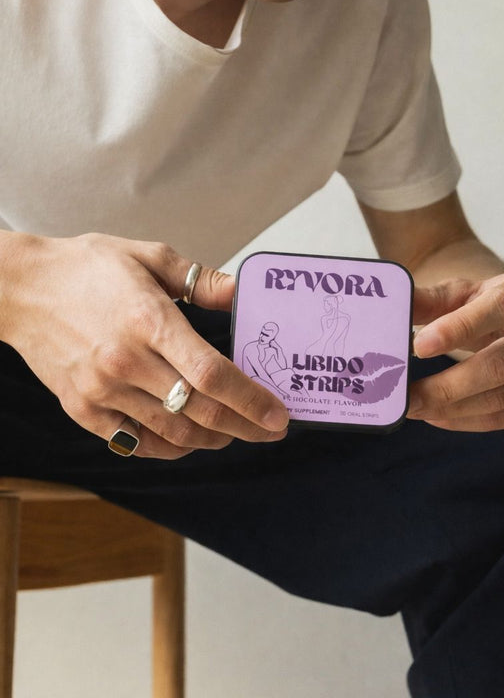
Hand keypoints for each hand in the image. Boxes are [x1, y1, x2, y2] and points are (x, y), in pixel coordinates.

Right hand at [2, 233, 288, 457]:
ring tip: (235, 432)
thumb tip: (242, 294)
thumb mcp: (147, 256)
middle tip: (271, 430)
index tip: (278, 413)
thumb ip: (200, 279)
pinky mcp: (83, 409)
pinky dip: (170, 447)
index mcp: (149, 320)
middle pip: (200, 412)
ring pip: (173, 435)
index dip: (251, 399)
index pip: (212, 373)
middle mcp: (126, 362)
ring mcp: (102, 391)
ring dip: (213, 440)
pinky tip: (189, 438)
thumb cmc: (87, 268)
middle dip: (246, 427)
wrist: (23, 289)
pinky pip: (136, 443)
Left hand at [407, 270, 503, 430]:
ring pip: (502, 397)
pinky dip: (465, 420)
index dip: (460, 327)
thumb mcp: (464, 293)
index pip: (500, 307)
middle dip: (449, 385)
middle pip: (501, 364)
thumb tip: (392, 307)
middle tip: (407, 397)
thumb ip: (430, 300)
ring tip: (412, 407)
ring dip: (451, 408)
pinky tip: (433, 416)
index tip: (420, 346)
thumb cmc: (489, 304)